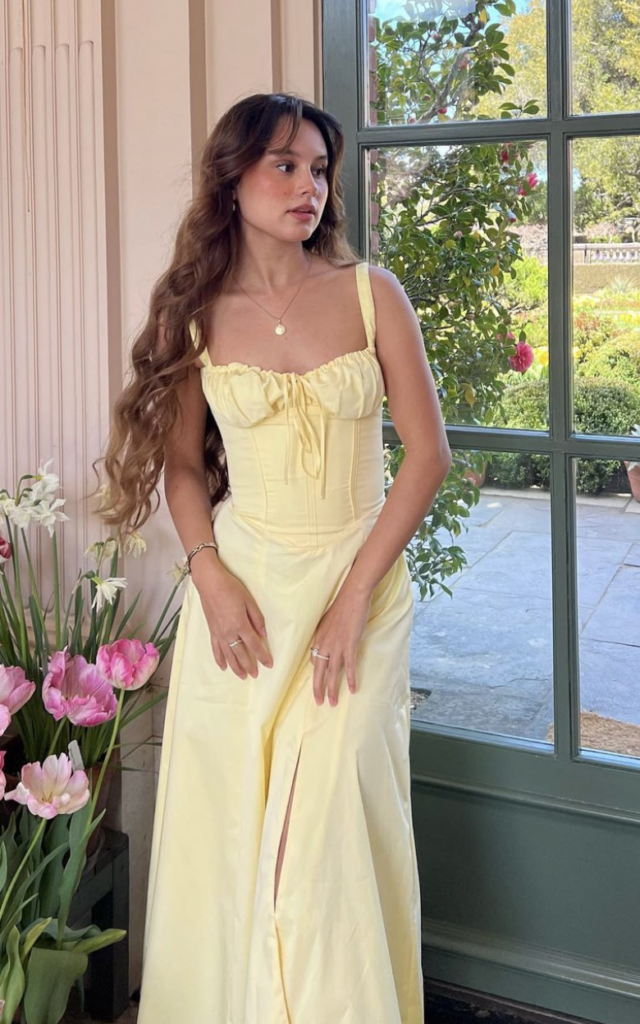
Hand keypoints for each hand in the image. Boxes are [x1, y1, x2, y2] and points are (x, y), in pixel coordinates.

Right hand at [191, 556, 272, 679]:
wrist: (209, 583)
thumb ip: (257, 619)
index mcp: (240, 624)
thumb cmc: (231, 588)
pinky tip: (223, 667)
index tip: (269, 665)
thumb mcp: (249, 601)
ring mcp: (219, 633)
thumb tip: (263, 635)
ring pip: (228, 655)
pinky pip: (215, 649)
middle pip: (241, 653)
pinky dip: (219, 659)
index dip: (262, 656)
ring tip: (242, 676)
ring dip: (235, 667)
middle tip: (255, 675)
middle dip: (249, 666)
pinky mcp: (211, 631)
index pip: (254, 645)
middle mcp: (229, 632)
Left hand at [309, 585, 371, 706]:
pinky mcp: (350, 645)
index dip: (317, 672)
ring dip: (332, 689)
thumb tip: (331, 639)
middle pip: (318, 671)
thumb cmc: (343, 605)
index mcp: (318, 637)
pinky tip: (352, 689)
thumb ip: (328, 632)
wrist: (353, 595)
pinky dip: (350, 679)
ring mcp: (336, 646)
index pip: (314, 659)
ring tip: (333, 703)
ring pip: (332, 673)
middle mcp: (324, 644)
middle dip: (318, 689)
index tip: (319, 681)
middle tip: (319, 703)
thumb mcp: (329, 620)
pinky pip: (349, 666)